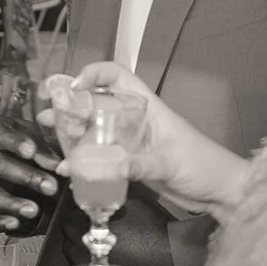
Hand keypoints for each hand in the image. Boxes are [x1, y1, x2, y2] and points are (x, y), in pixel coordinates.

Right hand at [0, 117, 60, 231]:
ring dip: (11, 204)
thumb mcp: (25, 133)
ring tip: (33, 210)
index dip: (15, 143)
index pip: (0, 135)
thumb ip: (41, 146)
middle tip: (49, 186)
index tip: (31, 150)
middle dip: (25, 177)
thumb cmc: (8, 138)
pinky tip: (15, 223)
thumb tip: (58, 165)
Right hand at [43, 62, 218, 205]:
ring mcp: (132, 141)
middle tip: (46, 114)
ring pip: (96, 129)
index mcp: (148, 107)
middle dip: (71, 105)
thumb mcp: (170, 163)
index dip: (94, 73)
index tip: (74, 86)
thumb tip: (111, 167)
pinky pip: (101, 155)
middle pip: (98, 102)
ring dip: (72, 132)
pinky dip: (84, 159)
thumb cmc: (202, 165)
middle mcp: (135, 120)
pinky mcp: (131, 163)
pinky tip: (69, 169)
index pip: (117, 76)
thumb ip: (141, 165)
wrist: (220, 192)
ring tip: (49, 137)